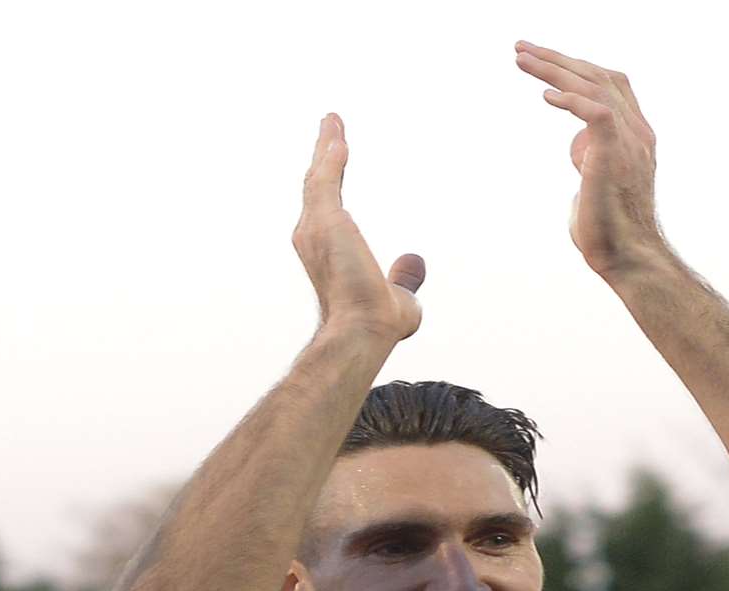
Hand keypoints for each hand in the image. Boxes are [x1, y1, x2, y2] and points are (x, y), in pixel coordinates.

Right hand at [292, 114, 424, 342]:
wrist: (363, 330)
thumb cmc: (377, 322)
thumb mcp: (401, 295)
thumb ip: (404, 275)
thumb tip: (415, 261)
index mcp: (327, 252)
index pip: (329, 207)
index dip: (333, 183)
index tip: (337, 162)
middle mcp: (313, 237)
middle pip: (317, 185)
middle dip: (323, 156)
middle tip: (330, 129)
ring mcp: (315, 228)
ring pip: (319, 177)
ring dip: (326, 147)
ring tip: (333, 123)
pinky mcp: (325, 220)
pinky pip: (327, 178)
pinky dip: (331, 155)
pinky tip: (339, 136)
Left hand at [514, 42, 667, 277]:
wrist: (626, 257)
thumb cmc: (607, 231)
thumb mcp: (596, 184)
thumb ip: (591, 162)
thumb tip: (581, 156)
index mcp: (635, 135)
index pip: (610, 84)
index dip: (577, 68)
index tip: (543, 61)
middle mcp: (637, 132)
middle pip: (598, 76)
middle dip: (558, 59)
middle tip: (521, 49)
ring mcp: (630, 141)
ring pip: (594, 87)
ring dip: (553, 70)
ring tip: (521, 59)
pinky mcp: (615, 155)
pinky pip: (596, 113)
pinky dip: (570, 100)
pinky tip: (544, 97)